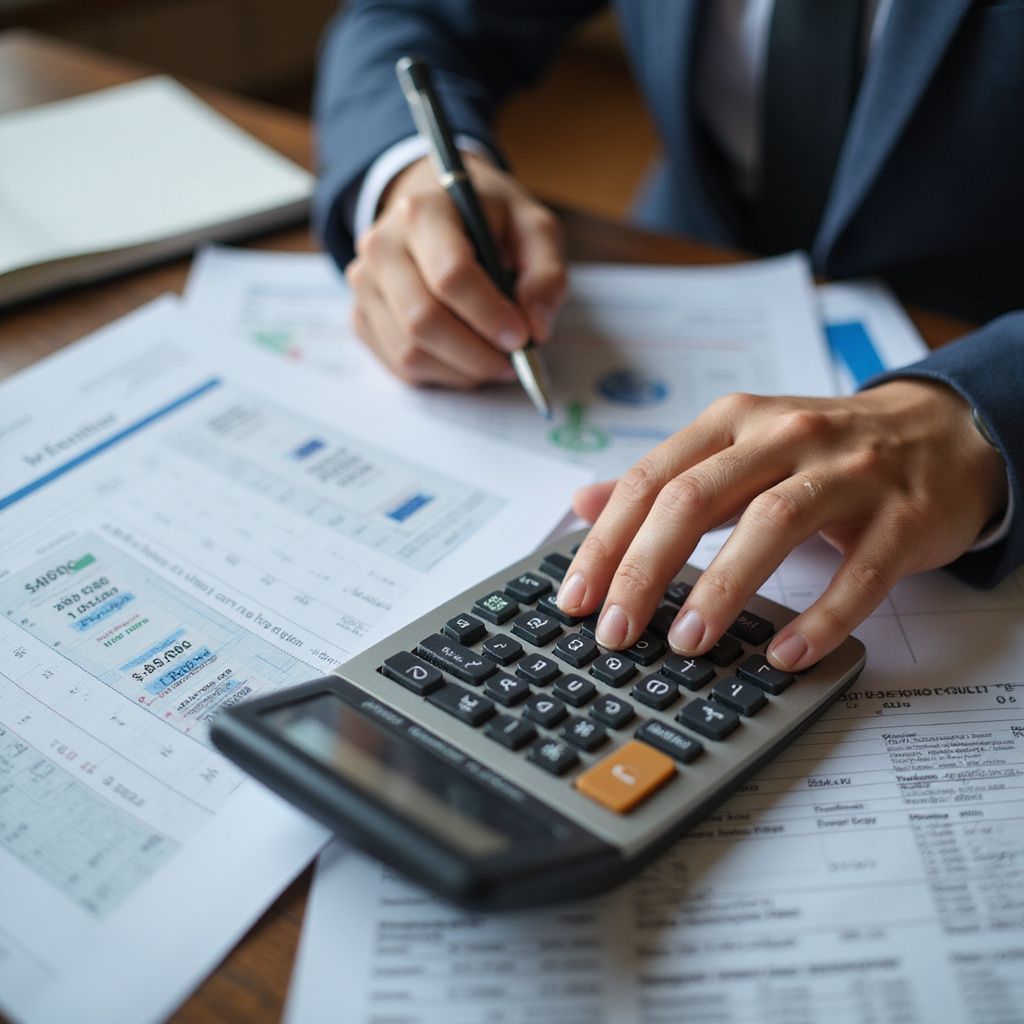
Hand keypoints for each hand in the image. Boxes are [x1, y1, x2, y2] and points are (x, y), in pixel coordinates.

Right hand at [346, 153, 566, 387]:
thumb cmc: (491, 221)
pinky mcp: (362, 316)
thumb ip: (545, 274)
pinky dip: (441, 374)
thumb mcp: (534, 228)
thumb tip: (535, 328)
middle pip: (423, 320)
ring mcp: (365, 284)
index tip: (522, 337)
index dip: (490, 316)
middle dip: (476, 354)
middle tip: (513, 362)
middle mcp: (382, 246)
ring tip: (494, 361)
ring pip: (410, 351)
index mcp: (424, 211)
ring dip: (461, 370)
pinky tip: (466, 359)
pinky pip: (399, 365)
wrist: (441, 209)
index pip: (451, 276)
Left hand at [556, 381, 1007, 670]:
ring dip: (721, 589)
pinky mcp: (903, 517)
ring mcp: (848, 473)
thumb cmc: (820, 449)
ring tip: (685, 644)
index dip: (607, 543)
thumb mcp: (735, 446)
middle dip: (644, 571)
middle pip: (695, 499)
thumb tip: (582, 503)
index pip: (651, 480)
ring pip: (771, 525)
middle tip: (615, 633)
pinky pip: (858, 574)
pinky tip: (783, 655)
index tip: (576, 599)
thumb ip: (662, 478)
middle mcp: (784, 436)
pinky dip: (819, 618)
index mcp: (733, 422)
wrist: (941, 431)